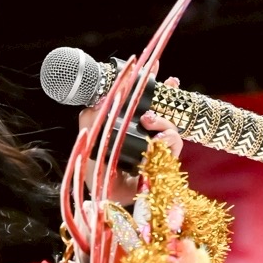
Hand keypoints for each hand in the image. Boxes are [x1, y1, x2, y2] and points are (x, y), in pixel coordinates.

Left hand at [77, 76, 185, 204]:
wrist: (104, 196)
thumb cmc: (96, 168)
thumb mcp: (88, 137)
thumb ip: (90, 117)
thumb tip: (100, 98)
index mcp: (128, 123)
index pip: (142, 98)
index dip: (150, 81)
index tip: (155, 67)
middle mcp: (145, 133)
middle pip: (164, 108)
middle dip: (169, 94)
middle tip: (169, 83)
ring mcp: (156, 147)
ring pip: (171, 127)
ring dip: (164, 121)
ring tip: (150, 121)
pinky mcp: (164, 162)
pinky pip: (174, 147)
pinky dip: (169, 140)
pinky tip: (159, 141)